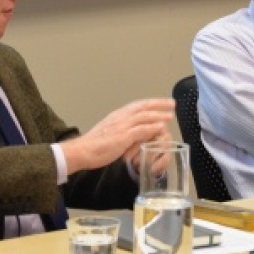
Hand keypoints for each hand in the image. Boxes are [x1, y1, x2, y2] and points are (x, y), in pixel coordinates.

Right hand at [60, 98, 174, 174]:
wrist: (82, 151)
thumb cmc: (93, 145)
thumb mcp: (108, 132)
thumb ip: (120, 130)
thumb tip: (131, 132)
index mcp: (117, 115)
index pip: (137, 105)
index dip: (151, 103)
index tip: (162, 102)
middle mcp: (120, 117)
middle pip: (143, 106)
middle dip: (159, 104)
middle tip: (172, 103)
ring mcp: (121, 126)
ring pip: (144, 116)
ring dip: (159, 115)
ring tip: (170, 115)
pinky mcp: (122, 137)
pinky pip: (140, 130)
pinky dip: (152, 127)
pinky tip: (161, 127)